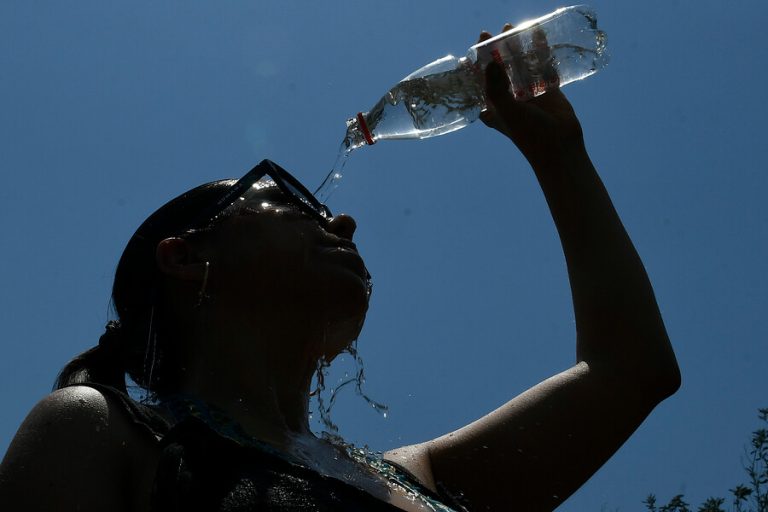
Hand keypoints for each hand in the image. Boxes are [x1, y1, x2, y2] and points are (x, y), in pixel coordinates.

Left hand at [477, 27, 584, 166]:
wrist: (559, 146)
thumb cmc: (528, 133)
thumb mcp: (506, 110)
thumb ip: (495, 87)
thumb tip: (489, 62)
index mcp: (494, 106)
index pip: (482, 81)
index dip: (478, 63)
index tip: (476, 46)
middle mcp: (509, 98)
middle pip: (501, 69)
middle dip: (497, 51)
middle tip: (495, 33)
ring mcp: (528, 93)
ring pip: (520, 65)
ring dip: (517, 47)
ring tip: (512, 29)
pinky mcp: (547, 90)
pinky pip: (542, 66)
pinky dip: (539, 51)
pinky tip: (537, 35)